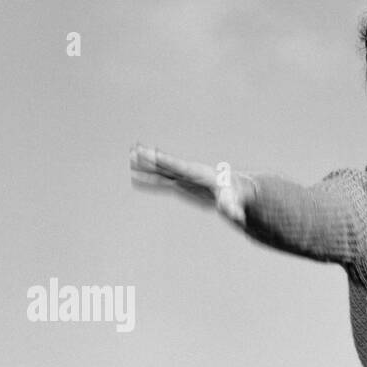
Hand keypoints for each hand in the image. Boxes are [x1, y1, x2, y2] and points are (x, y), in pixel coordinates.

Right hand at [128, 143, 253, 226]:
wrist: (236, 190)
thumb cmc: (235, 195)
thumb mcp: (233, 202)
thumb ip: (232, 208)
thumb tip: (236, 216)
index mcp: (197, 174)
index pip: (177, 166)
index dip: (164, 160)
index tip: (151, 153)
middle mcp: (188, 173)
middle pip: (166, 165)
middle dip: (150, 158)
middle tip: (133, 150)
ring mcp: (183, 178)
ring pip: (161, 171)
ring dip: (146, 165)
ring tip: (130, 156)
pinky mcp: (181, 184)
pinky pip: (162, 180)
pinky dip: (150, 178)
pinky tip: (137, 177)